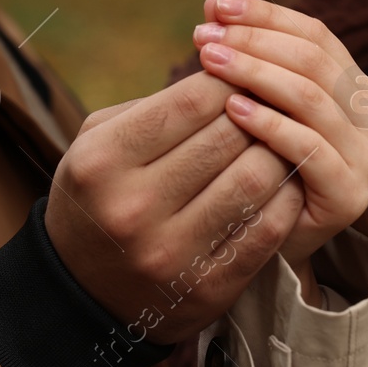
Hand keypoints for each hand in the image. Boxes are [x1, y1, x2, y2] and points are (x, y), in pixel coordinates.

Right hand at [45, 72, 305, 342]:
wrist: (81, 294)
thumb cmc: (99, 195)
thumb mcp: (98, 141)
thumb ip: (154, 106)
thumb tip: (223, 72)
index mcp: (104, 161)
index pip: (191, 101)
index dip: (228, 80)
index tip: (240, 76)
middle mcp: (134, 207)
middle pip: (228, 136)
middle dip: (256, 112)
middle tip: (268, 105)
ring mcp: (173, 253)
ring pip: (256, 179)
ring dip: (276, 151)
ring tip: (277, 141)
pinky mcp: (209, 288)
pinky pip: (269, 228)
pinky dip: (286, 197)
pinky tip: (283, 183)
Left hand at [193, 0, 367, 267]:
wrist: (256, 246)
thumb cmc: (249, 167)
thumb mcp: (250, 103)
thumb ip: (244, 59)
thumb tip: (213, 5)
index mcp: (350, 87)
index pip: (314, 35)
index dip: (265, 15)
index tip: (215, 5)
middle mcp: (366, 118)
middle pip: (314, 60)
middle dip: (255, 40)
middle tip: (205, 36)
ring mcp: (363, 158)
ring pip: (313, 98)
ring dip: (257, 73)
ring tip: (211, 61)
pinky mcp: (349, 195)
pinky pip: (310, 148)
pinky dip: (270, 123)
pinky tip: (232, 109)